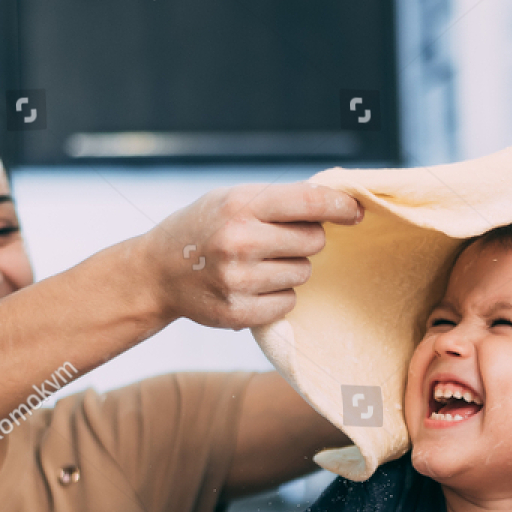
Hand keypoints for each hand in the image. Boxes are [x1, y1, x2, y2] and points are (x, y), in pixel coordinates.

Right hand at [144, 183, 362, 329]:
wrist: (156, 272)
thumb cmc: (205, 227)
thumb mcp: (232, 199)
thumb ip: (279, 201)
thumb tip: (340, 204)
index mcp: (240, 205)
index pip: (309, 203)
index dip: (340, 207)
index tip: (355, 213)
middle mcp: (239, 241)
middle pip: (314, 242)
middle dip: (306, 239)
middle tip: (278, 240)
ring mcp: (238, 280)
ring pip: (302, 274)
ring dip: (290, 268)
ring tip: (257, 263)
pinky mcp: (238, 313)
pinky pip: (288, 302)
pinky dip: (278, 295)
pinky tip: (252, 286)